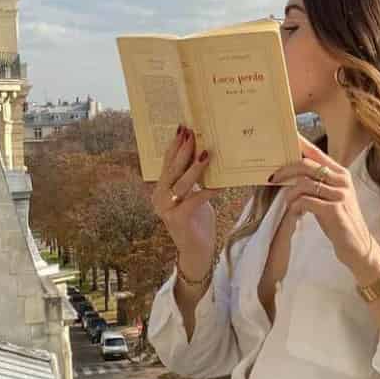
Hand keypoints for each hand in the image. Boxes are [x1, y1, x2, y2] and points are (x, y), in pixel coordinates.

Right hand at [150, 124, 216, 271]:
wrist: (196, 250)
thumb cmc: (197, 220)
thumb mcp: (192, 195)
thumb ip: (192, 180)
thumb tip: (204, 153)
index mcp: (161, 188)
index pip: (167, 163)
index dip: (174, 145)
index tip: (182, 128)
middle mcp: (160, 197)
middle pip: (172, 169)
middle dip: (183, 149)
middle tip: (191, 133)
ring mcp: (167, 209)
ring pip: (181, 183)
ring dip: (195, 167)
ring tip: (206, 153)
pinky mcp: (179, 219)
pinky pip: (194, 200)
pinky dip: (207, 191)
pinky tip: (219, 184)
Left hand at [269, 135, 379, 281]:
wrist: (357, 245)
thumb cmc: (339, 221)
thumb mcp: (330, 197)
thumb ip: (316, 183)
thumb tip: (289, 172)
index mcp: (341, 173)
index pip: (316, 153)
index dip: (300, 143)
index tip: (286, 135)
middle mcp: (342, 180)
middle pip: (306, 165)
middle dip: (285, 171)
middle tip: (272, 178)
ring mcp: (340, 194)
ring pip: (304, 183)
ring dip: (290, 193)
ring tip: (288, 203)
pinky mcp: (335, 209)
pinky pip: (306, 201)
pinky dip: (296, 206)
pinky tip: (297, 213)